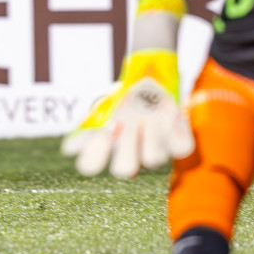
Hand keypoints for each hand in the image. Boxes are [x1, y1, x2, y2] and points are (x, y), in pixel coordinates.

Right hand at [61, 50, 193, 178]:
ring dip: (148, 137)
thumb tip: (72, 148)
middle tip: (123, 123)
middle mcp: (129, 156)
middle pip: (124, 169)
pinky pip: (182, 147)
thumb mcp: (102, 107)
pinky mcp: (176, 143)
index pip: (90, 165)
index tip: (101, 131)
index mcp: (104, 148)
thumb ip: (89, 123)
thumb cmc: (121, 98)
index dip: (95, 152)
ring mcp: (155, 151)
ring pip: (153, 159)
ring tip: (146, 116)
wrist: (150, 85)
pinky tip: (172, 113)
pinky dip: (177, 130)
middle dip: (124, 146)